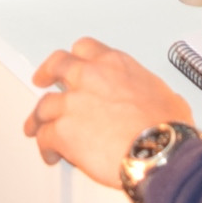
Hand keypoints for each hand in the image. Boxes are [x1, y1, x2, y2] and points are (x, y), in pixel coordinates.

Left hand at [25, 37, 194, 188]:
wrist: (159, 152)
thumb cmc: (166, 128)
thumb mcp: (166, 95)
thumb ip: (149, 91)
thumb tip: (155, 99)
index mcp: (114, 65)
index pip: (85, 48)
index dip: (75, 57)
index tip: (71, 61)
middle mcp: (89, 77)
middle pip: (56, 66)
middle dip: (46, 73)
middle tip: (42, 79)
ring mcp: (72, 103)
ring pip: (43, 106)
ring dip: (38, 118)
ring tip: (35, 128)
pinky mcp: (63, 131)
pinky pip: (44, 137)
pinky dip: (45, 146)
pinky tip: (50, 154)